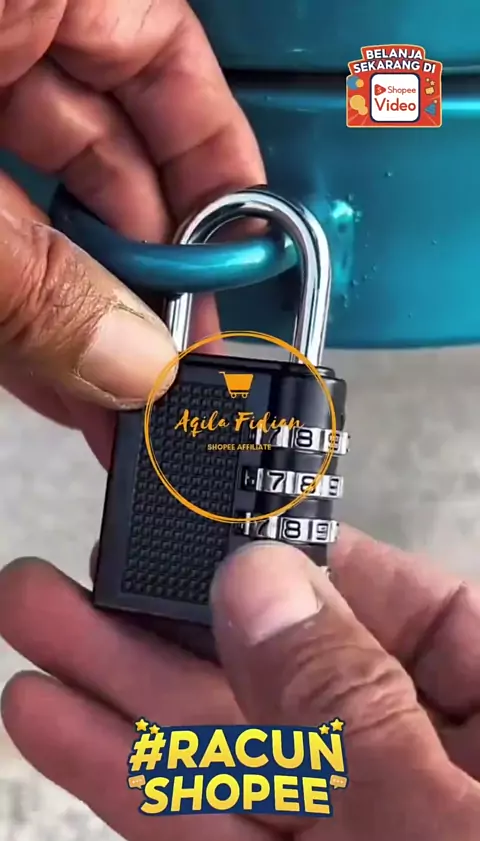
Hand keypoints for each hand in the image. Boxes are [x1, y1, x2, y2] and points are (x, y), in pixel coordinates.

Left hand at [0, 0, 263, 463]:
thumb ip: (36, 277)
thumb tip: (130, 362)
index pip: (169, 63)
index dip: (216, 171)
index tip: (237, 264)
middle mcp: (2, 28)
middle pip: (111, 154)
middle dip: (138, 275)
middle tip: (162, 368)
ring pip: (45, 201)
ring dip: (77, 303)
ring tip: (109, 398)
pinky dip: (16, 293)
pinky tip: (48, 367)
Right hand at [1, 527, 479, 840]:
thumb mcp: (437, 828)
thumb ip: (347, 704)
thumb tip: (262, 582)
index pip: (404, 606)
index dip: (304, 560)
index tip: (213, 524)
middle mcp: (429, 771)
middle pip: (289, 671)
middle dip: (172, 619)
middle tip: (89, 565)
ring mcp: (358, 835)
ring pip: (229, 747)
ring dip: (122, 689)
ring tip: (40, 623)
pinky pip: (207, 824)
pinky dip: (130, 779)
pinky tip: (59, 723)